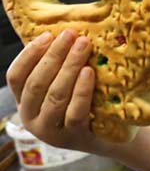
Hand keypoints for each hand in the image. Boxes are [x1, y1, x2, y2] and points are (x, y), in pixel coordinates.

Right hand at [6, 29, 101, 153]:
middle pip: (37, 83)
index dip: (29, 54)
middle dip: (54, 55)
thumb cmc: (87, 105)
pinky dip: (82, 90)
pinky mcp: (74, 137)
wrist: (111, 139)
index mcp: (25, 103)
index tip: (48, 34)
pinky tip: (89, 72)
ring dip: (69, 67)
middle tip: (72, 34)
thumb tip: (66, 31)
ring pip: (55, 96)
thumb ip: (58, 67)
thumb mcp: (65, 87)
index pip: (16, 77)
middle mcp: (32, 119)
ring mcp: (51, 131)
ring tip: (83, 46)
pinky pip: (76, 112)